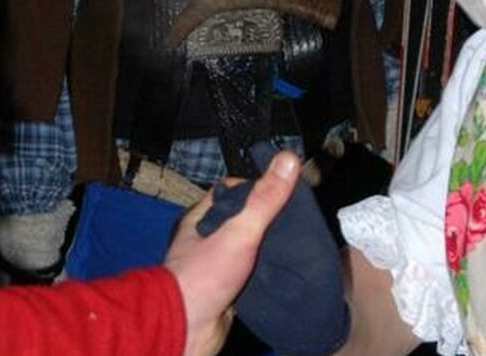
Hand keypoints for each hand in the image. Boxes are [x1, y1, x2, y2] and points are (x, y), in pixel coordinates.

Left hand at [165, 151, 299, 355]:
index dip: (261, 185)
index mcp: (205, 216)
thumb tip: (288, 159)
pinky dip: (268, 273)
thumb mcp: (239, 230)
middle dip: (271, 219)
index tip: (288, 186)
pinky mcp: (227, 289)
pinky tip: (288, 273)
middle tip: (301, 220)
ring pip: (250, 248)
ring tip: (300, 244)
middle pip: (245, 219)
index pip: (236, 189)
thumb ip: (264, 198)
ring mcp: (218, 264)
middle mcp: (209, 237)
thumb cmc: (204, 275)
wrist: (184, 327)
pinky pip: (252, 273)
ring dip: (271, 248)